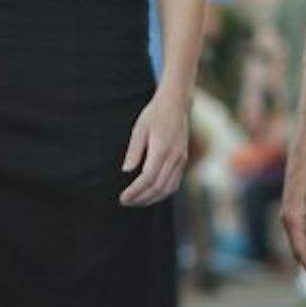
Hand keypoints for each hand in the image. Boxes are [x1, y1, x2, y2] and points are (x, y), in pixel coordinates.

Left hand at [120, 93, 189, 207]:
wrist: (177, 104)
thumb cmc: (155, 114)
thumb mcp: (139, 129)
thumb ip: (134, 150)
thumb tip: (126, 171)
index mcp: (162, 149)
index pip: (148, 178)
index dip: (135, 191)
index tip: (122, 197)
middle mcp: (175, 157)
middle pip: (158, 187)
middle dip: (141, 198)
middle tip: (125, 202)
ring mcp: (181, 159)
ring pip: (169, 188)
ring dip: (152, 199)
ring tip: (136, 202)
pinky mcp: (183, 160)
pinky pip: (175, 183)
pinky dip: (163, 193)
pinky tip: (151, 194)